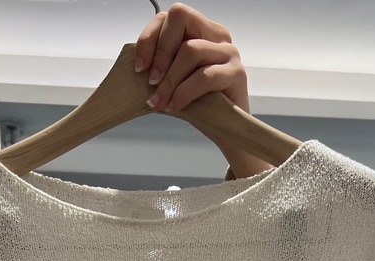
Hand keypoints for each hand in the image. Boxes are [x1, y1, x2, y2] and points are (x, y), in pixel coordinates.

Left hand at [134, 4, 273, 179]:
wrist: (227, 131)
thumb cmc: (202, 106)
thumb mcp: (176, 82)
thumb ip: (162, 69)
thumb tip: (137, 69)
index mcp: (201, 31)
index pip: (171, 16)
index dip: (150, 37)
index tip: (139, 67)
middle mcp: (216, 36)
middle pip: (180, 19)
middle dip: (160, 52)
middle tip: (150, 83)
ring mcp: (228, 52)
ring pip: (190, 50)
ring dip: (169, 79)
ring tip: (160, 101)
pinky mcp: (237, 73)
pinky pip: (204, 77)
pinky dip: (184, 93)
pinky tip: (175, 106)